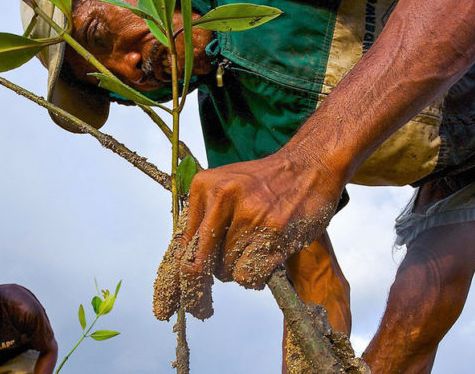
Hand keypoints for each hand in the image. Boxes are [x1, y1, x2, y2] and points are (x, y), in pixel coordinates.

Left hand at [153, 148, 343, 319]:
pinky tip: (265, 261)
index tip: (165, 307)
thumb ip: (204, 220)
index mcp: (204, 188)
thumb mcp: (225, 189)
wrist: (309, 165)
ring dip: (237, 273)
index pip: (180, 245)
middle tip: (201, 309)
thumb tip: (182, 268)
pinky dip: (255, 278)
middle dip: (196, 293)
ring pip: (226, 272)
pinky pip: (250, 275)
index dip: (172, 281)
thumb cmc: (265, 184)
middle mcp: (222, 199)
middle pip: (198, 264)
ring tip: (253, 251)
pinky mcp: (274, 232)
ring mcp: (249, 215)